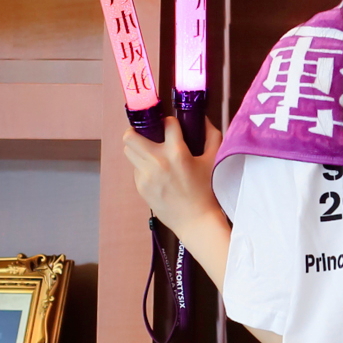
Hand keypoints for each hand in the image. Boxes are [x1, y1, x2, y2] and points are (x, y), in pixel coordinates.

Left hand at [122, 115, 232, 289]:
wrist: (196, 221)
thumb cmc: (207, 192)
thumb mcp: (214, 161)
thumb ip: (212, 136)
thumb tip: (203, 120)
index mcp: (177, 152)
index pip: (166, 124)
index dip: (169, 122)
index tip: (171, 127)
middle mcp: (157, 162)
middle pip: (131, 135)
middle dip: (138, 130)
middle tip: (147, 134)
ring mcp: (146, 176)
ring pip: (128, 151)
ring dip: (138, 148)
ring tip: (150, 153)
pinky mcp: (141, 187)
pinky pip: (135, 169)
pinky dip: (143, 167)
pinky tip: (156, 174)